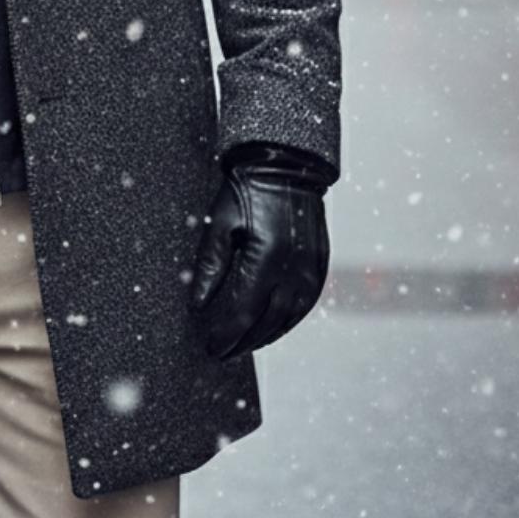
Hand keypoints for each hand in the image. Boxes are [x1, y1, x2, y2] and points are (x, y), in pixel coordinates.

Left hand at [190, 142, 333, 359]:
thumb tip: (198, 305)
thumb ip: (210, 267)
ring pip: (288, 318)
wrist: (285, 165)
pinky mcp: (320, 264)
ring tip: (242, 345)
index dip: (225, 334)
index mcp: (266, 258)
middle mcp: (293, 269)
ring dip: (264, 336)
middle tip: (221, 352)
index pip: (243, 312)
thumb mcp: (219, 225)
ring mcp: (311, 268)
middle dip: (241, 341)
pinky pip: (304, 304)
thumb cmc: (246, 191)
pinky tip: (271, 326)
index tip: (209, 347)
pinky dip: (286, 321)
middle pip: (266, 322)